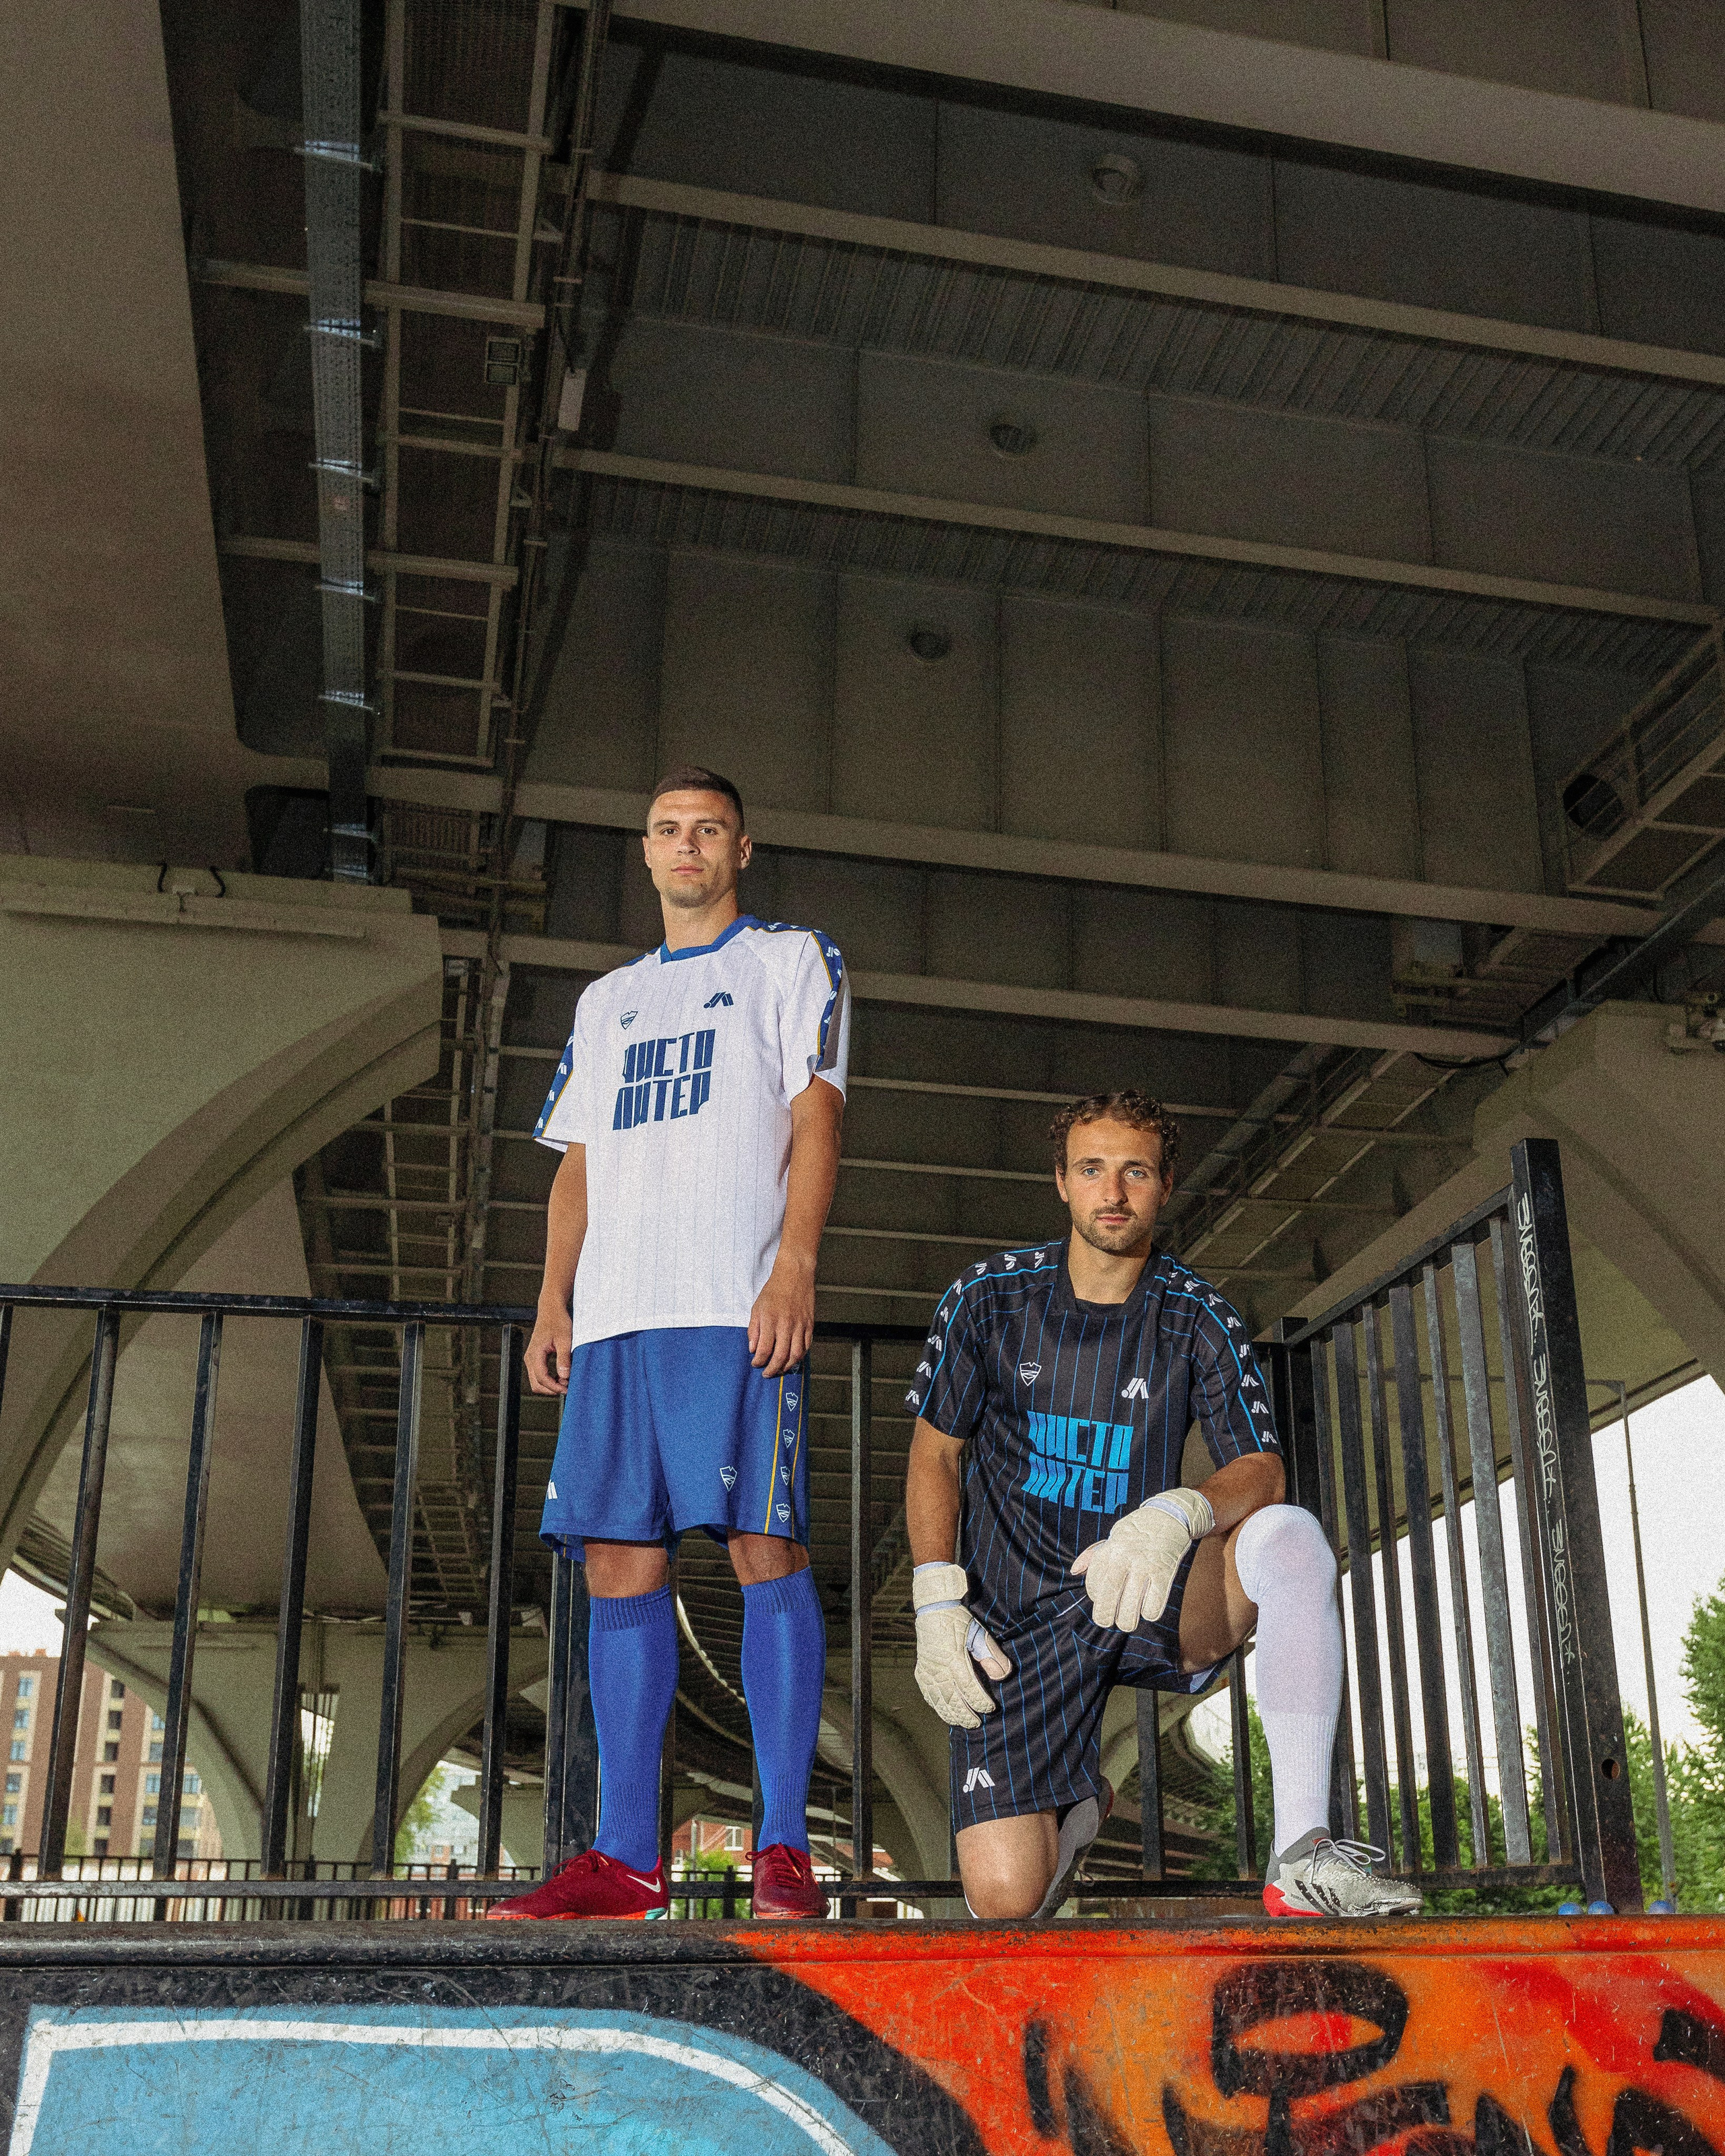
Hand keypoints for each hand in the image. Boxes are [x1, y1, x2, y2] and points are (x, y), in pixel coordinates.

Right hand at [524, 1304, 571, 1396]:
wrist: (551, 1309)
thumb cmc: (557, 1321)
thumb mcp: (565, 1340)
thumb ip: (564, 1358)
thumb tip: (565, 1376)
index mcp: (535, 1353)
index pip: (542, 1378)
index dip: (554, 1387)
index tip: (566, 1389)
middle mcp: (530, 1357)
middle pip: (536, 1384)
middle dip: (551, 1389)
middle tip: (567, 1387)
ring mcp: (531, 1357)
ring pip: (536, 1380)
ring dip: (550, 1385)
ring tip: (565, 1381)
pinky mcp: (535, 1357)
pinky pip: (538, 1374)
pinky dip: (548, 1379)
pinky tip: (561, 1376)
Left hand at [748, 1253, 814, 1376]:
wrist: (794, 1275)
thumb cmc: (774, 1290)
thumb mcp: (757, 1308)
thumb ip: (753, 1329)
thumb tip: (753, 1348)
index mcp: (770, 1321)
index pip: (764, 1349)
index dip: (759, 1361)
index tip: (755, 1364)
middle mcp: (786, 1325)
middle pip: (780, 1356)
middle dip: (772, 1369)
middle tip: (767, 1373)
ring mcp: (800, 1326)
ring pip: (796, 1354)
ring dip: (787, 1366)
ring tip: (780, 1369)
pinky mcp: (810, 1324)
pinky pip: (806, 1346)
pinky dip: (800, 1356)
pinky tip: (793, 1358)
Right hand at [912, 1563, 1012, 1728]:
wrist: (933, 1607)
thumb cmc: (959, 1620)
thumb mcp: (979, 1633)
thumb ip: (991, 1655)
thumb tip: (1002, 1676)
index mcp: (954, 1658)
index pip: (969, 1687)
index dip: (979, 1701)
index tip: (990, 1708)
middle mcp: (938, 1668)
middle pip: (952, 1699)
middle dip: (965, 1714)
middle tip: (976, 1724)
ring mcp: (927, 1669)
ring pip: (938, 1699)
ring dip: (950, 1714)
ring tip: (961, 1723)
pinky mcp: (920, 1669)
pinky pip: (927, 1692)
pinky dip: (935, 1704)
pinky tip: (942, 1711)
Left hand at [1071, 1487, 1214, 1630]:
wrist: (1169, 1515)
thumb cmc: (1137, 1530)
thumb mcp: (1112, 1537)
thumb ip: (1094, 1555)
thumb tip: (1074, 1570)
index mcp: (1109, 1549)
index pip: (1093, 1583)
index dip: (1095, 1597)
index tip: (1101, 1599)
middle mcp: (1124, 1557)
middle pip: (1109, 1596)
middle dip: (1105, 1617)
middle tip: (1107, 1622)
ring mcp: (1145, 1566)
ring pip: (1130, 1607)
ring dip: (1127, 1621)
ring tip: (1127, 1623)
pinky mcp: (1164, 1573)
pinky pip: (1153, 1605)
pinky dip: (1149, 1614)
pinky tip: (1147, 1610)